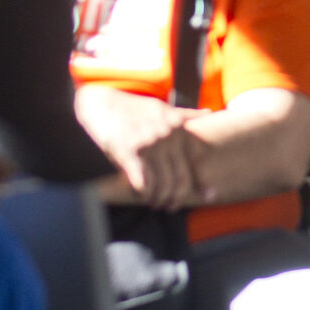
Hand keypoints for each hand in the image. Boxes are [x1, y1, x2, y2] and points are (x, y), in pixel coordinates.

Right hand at [74, 85, 220, 208]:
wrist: (100, 103)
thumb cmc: (132, 108)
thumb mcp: (162, 108)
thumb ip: (185, 115)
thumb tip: (209, 112)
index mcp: (177, 128)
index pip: (196, 161)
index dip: (202, 182)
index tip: (209, 196)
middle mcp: (166, 137)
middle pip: (180, 179)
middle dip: (176, 198)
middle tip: (170, 206)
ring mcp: (148, 145)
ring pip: (162, 185)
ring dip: (158, 199)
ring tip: (154, 203)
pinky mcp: (128, 153)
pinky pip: (143, 183)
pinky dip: (144, 193)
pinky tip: (141, 195)